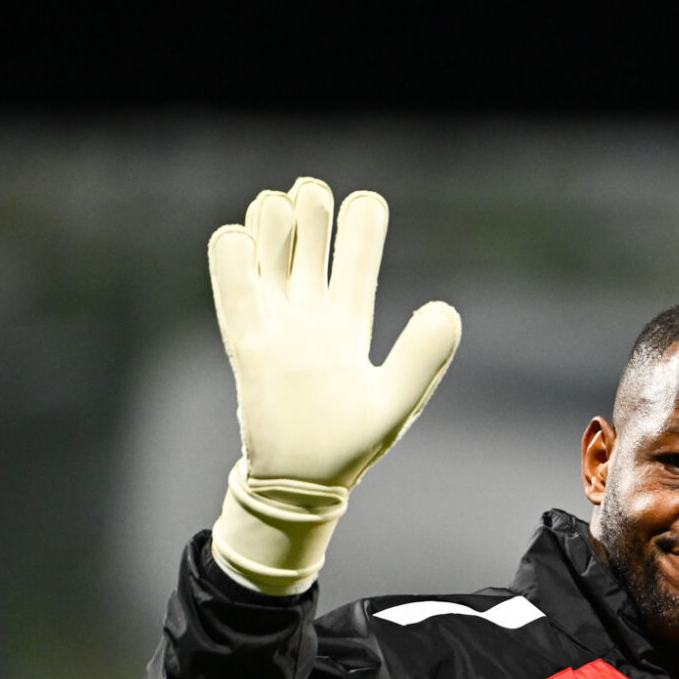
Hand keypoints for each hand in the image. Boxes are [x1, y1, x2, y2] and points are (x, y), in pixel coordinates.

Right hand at [206, 177, 461, 593]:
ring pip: (268, 250)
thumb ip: (422, 357)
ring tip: (280, 209)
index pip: (357, 254)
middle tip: (312, 196)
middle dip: (310, 207)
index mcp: (350, 320)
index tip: (364, 205)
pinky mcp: (246, 340)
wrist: (301, 482)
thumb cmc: (351, 444)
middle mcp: (311, 313)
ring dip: (271, 220)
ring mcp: (276, 323)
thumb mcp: (396, 401)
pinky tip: (242, 241)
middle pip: (308, 238)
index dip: (360, 224)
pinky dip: (233, 255)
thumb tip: (446, 310)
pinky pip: (232, 286)